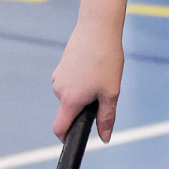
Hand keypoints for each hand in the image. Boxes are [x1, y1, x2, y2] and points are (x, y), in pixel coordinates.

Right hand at [52, 20, 122, 143]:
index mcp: (70, 100)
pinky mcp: (61, 67)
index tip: (74, 140)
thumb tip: (104, 138)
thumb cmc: (106, 60)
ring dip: (84, 93)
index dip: (66, 138)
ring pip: (71, 96)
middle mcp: (59, 90)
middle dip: (83, 108)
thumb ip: (106, 118)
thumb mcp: (111, 92)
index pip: (60, 128)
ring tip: (100, 75)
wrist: (97, 29)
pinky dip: (81, 82)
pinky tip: (93, 67)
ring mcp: (58, 77)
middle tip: (103, 92)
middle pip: (69, 110)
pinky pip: (70, 83)